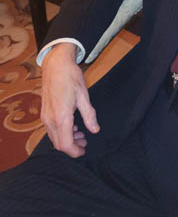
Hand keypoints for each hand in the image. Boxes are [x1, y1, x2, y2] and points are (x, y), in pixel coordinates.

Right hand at [41, 43, 99, 157]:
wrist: (56, 64)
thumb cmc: (70, 77)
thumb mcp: (84, 96)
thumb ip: (89, 115)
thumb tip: (95, 130)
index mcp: (61, 117)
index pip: (65, 145)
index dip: (75, 152)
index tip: (84, 151)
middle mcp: (50, 119)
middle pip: (58, 143)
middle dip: (72, 146)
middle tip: (85, 142)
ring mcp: (45, 116)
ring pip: (54, 137)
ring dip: (66, 139)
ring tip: (81, 134)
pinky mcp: (44, 112)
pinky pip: (51, 129)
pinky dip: (61, 132)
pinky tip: (72, 125)